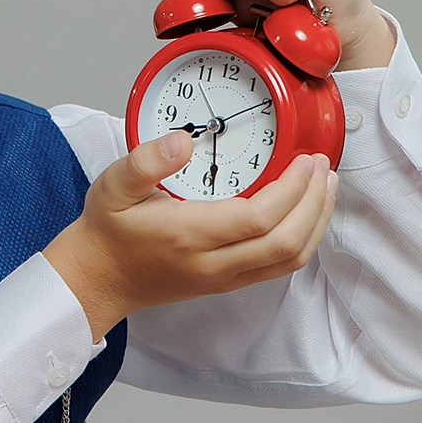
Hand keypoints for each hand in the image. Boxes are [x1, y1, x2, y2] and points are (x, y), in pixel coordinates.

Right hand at [41, 135, 338, 338]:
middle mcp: (212, 263)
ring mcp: (223, 277)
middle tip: (322, 168)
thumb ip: (146, 161)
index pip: (259, 218)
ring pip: (289, 260)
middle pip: (286, 243)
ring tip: (324, 188)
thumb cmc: (108, 231)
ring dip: (315, 224)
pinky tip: (304, 214)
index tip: (304, 160)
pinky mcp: (227, 282)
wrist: (96, 279)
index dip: (292, 190)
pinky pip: (278, 268)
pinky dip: (302, 239)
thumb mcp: (113, 186)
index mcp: (189, 235)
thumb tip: (183, 140)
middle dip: (314, 204)